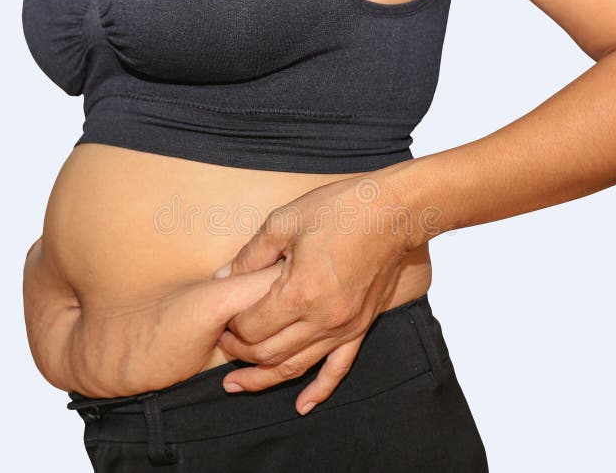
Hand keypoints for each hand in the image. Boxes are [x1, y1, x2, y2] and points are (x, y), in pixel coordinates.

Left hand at [213, 173, 413, 414]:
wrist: (394, 212)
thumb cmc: (340, 209)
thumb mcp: (284, 222)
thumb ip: (250, 255)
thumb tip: (221, 276)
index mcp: (299, 292)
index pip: (252, 326)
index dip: (231, 326)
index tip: (223, 317)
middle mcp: (322, 318)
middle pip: (269, 352)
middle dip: (240, 352)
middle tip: (224, 342)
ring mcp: (344, 327)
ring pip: (296, 367)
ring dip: (264, 379)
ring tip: (237, 385)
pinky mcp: (360, 327)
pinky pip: (338, 369)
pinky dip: (318, 391)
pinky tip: (302, 406)